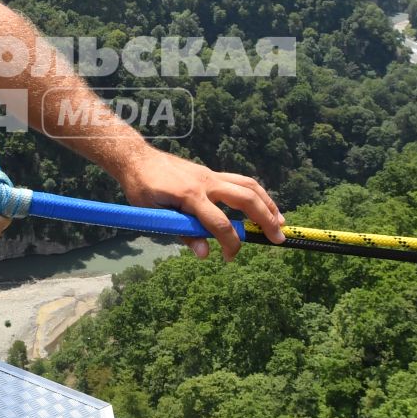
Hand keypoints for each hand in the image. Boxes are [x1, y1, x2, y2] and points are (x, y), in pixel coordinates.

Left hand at [114, 148, 283, 259]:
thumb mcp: (154, 214)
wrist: (136, 159)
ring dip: (267, 203)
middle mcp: (206, 182)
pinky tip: (261, 206)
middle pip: (246, 198)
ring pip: (248, 185)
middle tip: (279, 238)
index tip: (230, 258)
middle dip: (265, 219)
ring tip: (280, 221)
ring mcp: (210, 175)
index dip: (230, 244)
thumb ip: (181, 233)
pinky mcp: (210, 173)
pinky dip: (255, 194)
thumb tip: (205, 254)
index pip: (220, 223)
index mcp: (190, 195)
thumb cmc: (141, 189)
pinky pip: (240, 181)